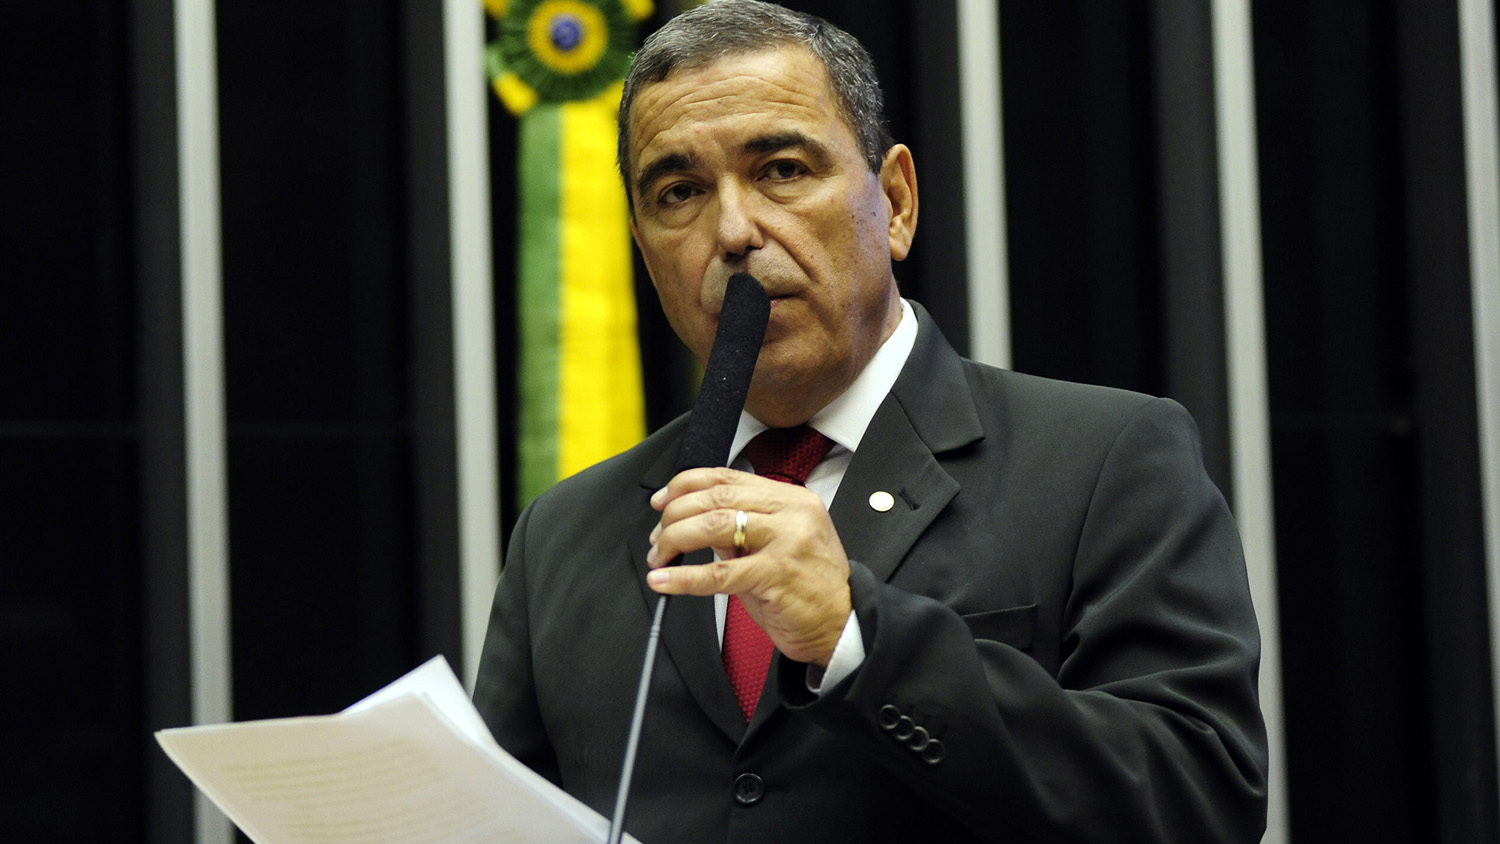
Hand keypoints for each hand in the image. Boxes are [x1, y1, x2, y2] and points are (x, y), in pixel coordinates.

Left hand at [645, 467, 851, 666]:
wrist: (840, 624)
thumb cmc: (805, 587)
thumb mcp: (773, 546)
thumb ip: (738, 529)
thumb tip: (691, 521)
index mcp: (791, 499)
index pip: (728, 477)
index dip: (686, 485)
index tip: (661, 501)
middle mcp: (792, 513)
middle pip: (717, 498)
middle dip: (676, 516)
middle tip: (658, 538)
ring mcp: (788, 541)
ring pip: (715, 526)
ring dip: (676, 540)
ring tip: (660, 557)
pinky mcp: (779, 574)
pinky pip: (720, 573)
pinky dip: (684, 577)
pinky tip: (664, 580)